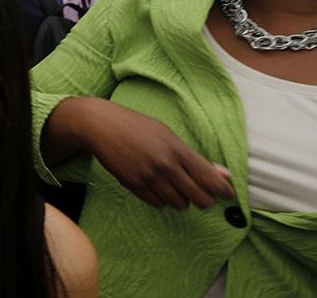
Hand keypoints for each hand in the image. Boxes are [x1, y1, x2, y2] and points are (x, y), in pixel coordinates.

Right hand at [74, 99, 234, 209]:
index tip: (227, 194)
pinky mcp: (133, 185)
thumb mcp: (169, 135)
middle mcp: (165, 166)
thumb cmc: (137, 127)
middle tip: (204, 196)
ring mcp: (148, 178)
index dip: (224, 191)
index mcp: (177, 150)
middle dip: (206, 201)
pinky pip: (157, 204)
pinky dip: (163, 200)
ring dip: (183, 200)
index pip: (210, 179)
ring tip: (178, 189)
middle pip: (199, 198)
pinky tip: (160, 189)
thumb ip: (196, 158)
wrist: (101, 126)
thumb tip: (225, 174)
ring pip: (179, 204)